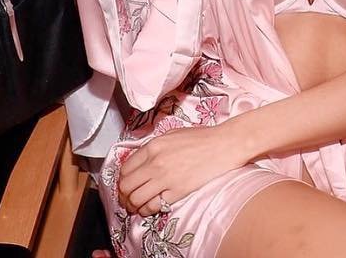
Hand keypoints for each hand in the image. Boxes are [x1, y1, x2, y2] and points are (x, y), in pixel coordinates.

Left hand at [118, 123, 245, 215]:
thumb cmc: (201, 138)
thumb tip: (140, 161)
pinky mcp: (177, 191)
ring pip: (136, 198)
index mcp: (153, 146)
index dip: (122, 180)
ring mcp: (166, 178)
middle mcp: (156, 162)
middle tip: (127, 199)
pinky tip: (150, 208)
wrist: (222, 145)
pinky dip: (147, 210)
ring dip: (134, 205)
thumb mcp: (171, 135)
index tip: (125, 184)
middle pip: (126, 185)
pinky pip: (153, 206)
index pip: (125, 168)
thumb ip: (153, 148)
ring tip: (137, 206)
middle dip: (124, 195)